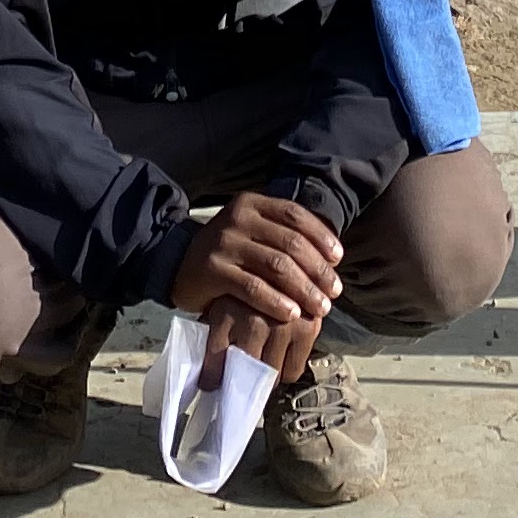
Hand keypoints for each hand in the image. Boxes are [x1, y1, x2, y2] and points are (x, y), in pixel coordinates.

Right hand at [173, 191, 337, 370]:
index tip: (338, 259)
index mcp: (252, 203)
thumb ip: (283, 237)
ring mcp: (224, 242)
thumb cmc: (229, 252)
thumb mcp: (253, 233)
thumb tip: (330, 258)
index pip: (295, 215)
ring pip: (276, 265)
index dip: (321, 236)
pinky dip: (276, 301)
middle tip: (334, 292)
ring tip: (320, 308)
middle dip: (318, 270)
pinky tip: (292, 314)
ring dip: (304, 289)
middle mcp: (238, 217)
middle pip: (290, 242)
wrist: (178, 263)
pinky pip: (252, 287)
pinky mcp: (213, 269)